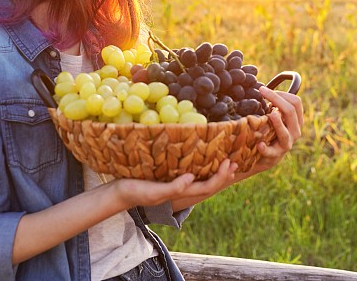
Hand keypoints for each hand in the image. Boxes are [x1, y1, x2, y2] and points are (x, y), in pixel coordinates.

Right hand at [113, 158, 238, 211]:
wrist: (120, 193)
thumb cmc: (136, 191)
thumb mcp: (154, 192)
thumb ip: (173, 188)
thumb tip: (191, 178)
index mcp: (181, 194)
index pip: (207, 187)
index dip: (220, 176)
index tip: (229, 162)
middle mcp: (182, 191)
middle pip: (209, 186)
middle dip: (224, 175)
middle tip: (236, 161)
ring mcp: (177, 186)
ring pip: (203, 182)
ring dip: (217, 173)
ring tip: (227, 162)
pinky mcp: (170, 180)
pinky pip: (193, 176)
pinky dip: (204, 169)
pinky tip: (205, 161)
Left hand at [238, 86, 303, 177]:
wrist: (265, 157)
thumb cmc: (270, 132)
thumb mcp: (276, 118)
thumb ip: (275, 106)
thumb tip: (263, 88)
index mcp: (297, 120)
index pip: (296, 102)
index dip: (282, 93)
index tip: (266, 90)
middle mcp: (295, 131)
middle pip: (290, 111)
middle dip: (276, 99)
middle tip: (261, 91)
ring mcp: (287, 144)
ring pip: (285, 132)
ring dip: (277, 122)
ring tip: (270, 115)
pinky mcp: (275, 155)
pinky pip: (271, 151)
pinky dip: (265, 148)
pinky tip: (259, 144)